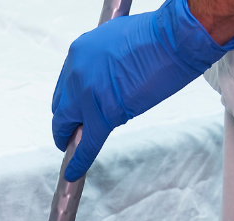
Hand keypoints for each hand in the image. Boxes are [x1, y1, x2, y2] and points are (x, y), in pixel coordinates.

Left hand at [51, 0, 233, 181]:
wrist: (172, 40)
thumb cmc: (156, 35)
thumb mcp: (116, 39)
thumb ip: (104, 61)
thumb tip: (107, 80)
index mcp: (79, 51)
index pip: (66, 84)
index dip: (71, 102)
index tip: (75, 111)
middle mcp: (76, 72)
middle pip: (61, 106)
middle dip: (65, 122)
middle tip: (70, 134)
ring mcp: (86, 94)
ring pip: (67, 126)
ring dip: (70, 140)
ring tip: (72, 150)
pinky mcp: (103, 114)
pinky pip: (86, 144)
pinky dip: (79, 161)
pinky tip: (73, 172)